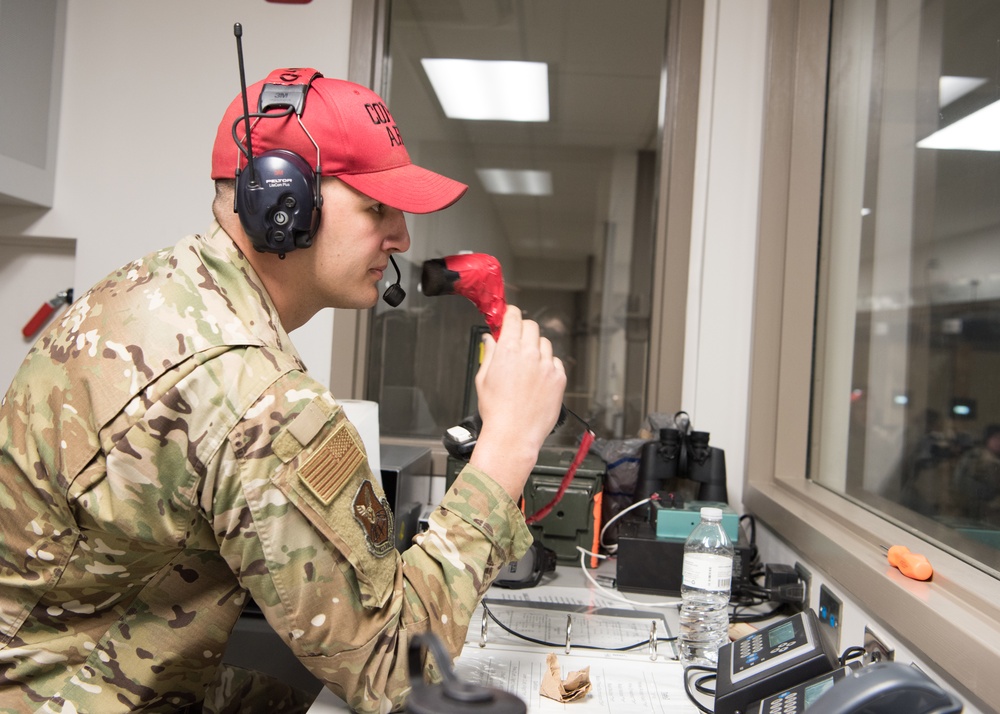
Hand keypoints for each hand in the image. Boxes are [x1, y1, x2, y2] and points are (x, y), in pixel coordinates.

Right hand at [469, 305, 566, 499]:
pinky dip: (547, 365)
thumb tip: (490, 340)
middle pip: (531, 326)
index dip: (511, 314)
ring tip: (527, 366)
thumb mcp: (483, 379)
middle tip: (517, 342)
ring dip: (536, 348)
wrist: (513, 434)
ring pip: (545, 344)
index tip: (510, 315)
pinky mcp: (559, 378)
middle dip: (523, 330)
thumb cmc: (496, 411)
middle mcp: (529, 354)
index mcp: (508, 351)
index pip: (514, 317)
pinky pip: (555, 362)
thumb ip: (489, 354)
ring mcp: (546, 366)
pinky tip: (538, 379)